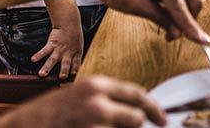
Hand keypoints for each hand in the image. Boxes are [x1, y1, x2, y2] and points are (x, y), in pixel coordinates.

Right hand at [0, 75, 165, 127]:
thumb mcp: (77, 96)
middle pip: (136, 118)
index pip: (136, 94)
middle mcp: (97, 103)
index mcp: (95, 85)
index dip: (152, 108)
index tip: (162, 118)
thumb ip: (105, 99)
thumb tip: (135, 109)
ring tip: (93, 126)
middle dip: (134, 126)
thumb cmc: (47, 115)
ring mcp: (93, 124)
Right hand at [32, 25, 83, 79]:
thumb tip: (74, 72)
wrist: (69, 24)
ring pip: (53, 59)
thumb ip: (75, 59)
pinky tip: (33, 59)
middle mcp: (67, 53)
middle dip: (64, 71)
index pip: (76, 63)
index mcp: (76, 54)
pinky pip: (44, 50)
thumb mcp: (79, 48)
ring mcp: (59, 49)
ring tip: (41, 74)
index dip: (75, 69)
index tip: (73, 74)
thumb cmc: (74, 38)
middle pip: (66, 63)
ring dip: (47, 67)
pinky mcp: (52, 44)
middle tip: (61, 77)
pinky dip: (39, 55)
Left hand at [87, 0, 209, 43]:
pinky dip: (177, 8)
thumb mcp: (131, 4)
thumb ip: (157, 17)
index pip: (181, 5)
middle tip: (170, 37)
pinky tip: (163, 16)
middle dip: (188, 21)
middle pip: (194, 0)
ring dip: (183, 15)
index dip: (191, 26)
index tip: (204, 42)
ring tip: (164, 29)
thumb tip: (178, 32)